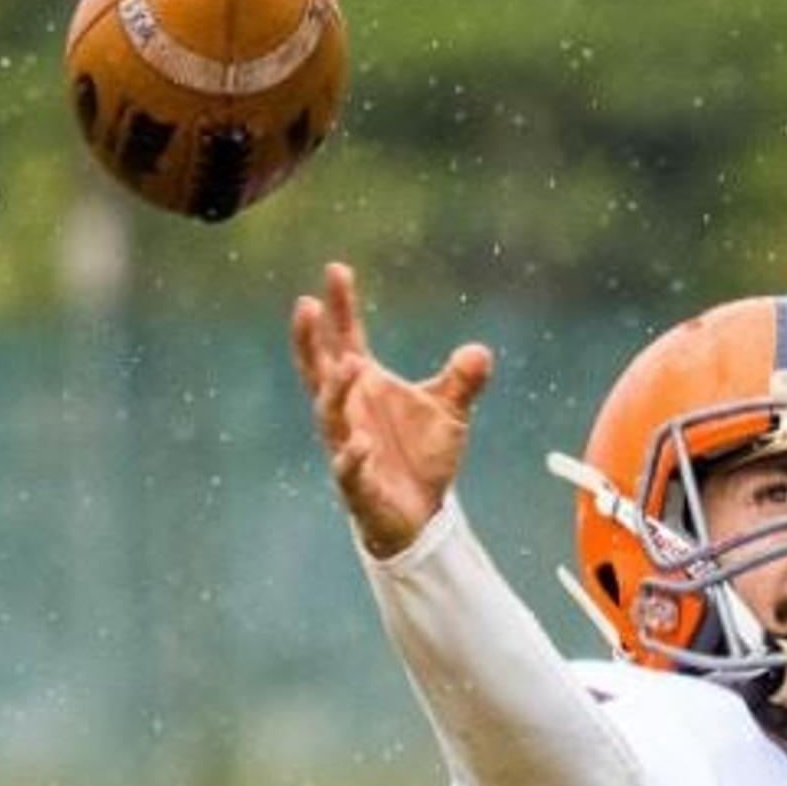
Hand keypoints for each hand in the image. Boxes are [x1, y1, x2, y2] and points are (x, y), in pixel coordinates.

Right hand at [289, 261, 492, 557]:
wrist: (420, 516)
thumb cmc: (422, 457)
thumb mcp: (449, 412)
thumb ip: (461, 381)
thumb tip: (480, 351)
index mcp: (365, 386)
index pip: (346, 339)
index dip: (341, 307)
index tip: (336, 269)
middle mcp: (348, 412)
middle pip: (318, 369)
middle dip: (309, 339)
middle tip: (306, 304)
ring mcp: (346, 446)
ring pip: (329, 415)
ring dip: (336, 390)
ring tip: (351, 364)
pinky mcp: (356, 485)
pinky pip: (347, 469)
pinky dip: (351, 456)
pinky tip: (361, 443)